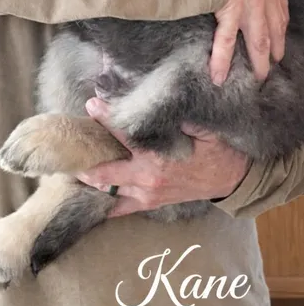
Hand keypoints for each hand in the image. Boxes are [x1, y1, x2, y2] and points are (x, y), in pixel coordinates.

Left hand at [77, 98, 249, 217]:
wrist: (234, 180)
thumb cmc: (218, 149)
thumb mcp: (203, 127)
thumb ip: (178, 114)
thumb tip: (154, 97)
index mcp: (159, 157)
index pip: (122, 134)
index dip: (104, 117)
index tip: (91, 104)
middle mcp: (147, 178)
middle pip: (103, 169)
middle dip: (85, 156)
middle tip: (70, 143)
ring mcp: (146, 194)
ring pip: (106, 189)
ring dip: (88, 176)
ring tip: (70, 164)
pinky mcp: (150, 203)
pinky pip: (119, 208)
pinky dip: (102, 202)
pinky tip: (83, 195)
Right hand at [210, 0, 288, 84]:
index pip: (279, 3)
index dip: (278, 22)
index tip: (277, 34)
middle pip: (274, 26)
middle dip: (274, 47)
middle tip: (273, 62)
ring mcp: (249, 3)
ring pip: (257, 39)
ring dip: (258, 60)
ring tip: (258, 76)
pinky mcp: (229, 10)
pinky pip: (225, 41)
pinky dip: (222, 61)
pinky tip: (219, 76)